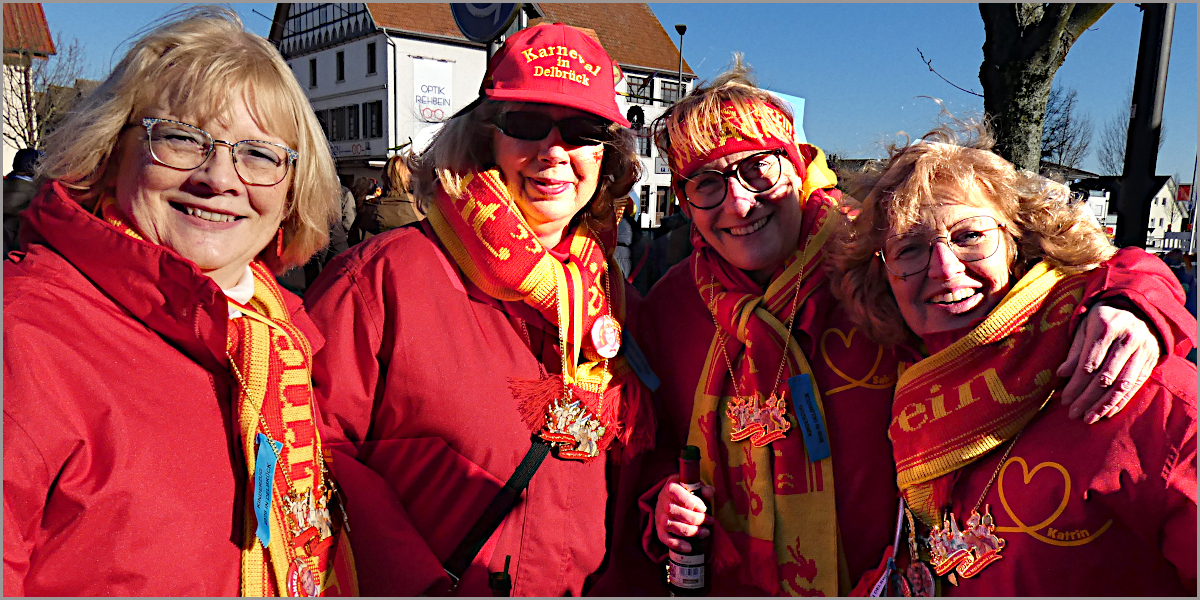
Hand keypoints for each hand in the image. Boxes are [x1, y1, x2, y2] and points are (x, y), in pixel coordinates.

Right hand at [654, 474, 714, 552]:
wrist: (675, 501)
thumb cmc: (689, 494)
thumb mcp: (697, 487)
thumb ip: (704, 489)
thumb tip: (708, 492)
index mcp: (670, 486)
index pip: (675, 492)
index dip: (690, 501)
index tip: (703, 508)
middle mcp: (662, 500)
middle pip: (673, 510)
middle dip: (694, 518)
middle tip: (709, 521)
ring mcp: (659, 516)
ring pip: (670, 525)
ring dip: (690, 531)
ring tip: (705, 532)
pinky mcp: (660, 530)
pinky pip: (665, 539)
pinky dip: (677, 544)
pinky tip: (689, 547)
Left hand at [1057, 302, 1159, 423]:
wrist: (1138, 309)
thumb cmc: (1103, 320)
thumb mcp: (1084, 327)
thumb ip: (1075, 351)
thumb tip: (1061, 374)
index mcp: (1106, 326)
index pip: (1089, 363)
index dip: (1076, 384)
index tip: (1064, 400)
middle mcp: (1127, 338)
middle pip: (1105, 376)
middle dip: (1087, 398)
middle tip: (1073, 414)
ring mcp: (1142, 349)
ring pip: (1122, 384)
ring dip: (1104, 404)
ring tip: (1089, 418)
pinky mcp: (1151, 360)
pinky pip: (1136, 385)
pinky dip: (1121, 401)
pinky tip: (1108, 412)